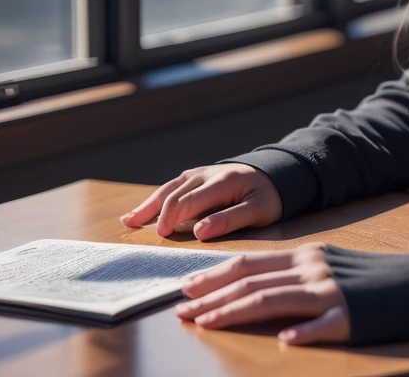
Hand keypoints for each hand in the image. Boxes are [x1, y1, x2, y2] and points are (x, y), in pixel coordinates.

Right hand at [120, 163, 282, 239]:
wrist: (278, 174)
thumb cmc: (270, 196)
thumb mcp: (260, 210)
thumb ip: (231, 220)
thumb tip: (200, 232)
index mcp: (223, 181)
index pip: (189, 200)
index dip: (173, 217)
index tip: (163, 236)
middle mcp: (208, 174)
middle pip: (175, 192)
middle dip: (158, 213)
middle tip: (147, 235)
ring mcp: (201, 173)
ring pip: (169, 188)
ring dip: (150, 204)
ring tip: (129, 221)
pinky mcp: (198, 177)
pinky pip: (174, 187)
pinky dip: (156, 199)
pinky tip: (142, 212)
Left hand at [174, 242, 349, 343]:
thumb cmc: (372, 278)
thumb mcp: (330, 266)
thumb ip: (295, 274)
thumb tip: (254, 287)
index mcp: (306, 255)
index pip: (250, 264)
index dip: (215, 276)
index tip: (186, 289)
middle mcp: (313, 268)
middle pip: (252, 281)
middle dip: (212, 296)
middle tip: (181, 311)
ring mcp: (331, 291)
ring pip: (273, 299)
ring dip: (235, 312)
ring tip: (207, 324)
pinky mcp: (351, 314)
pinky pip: (322, 325)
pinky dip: (303, 332)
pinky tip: (286, 341)